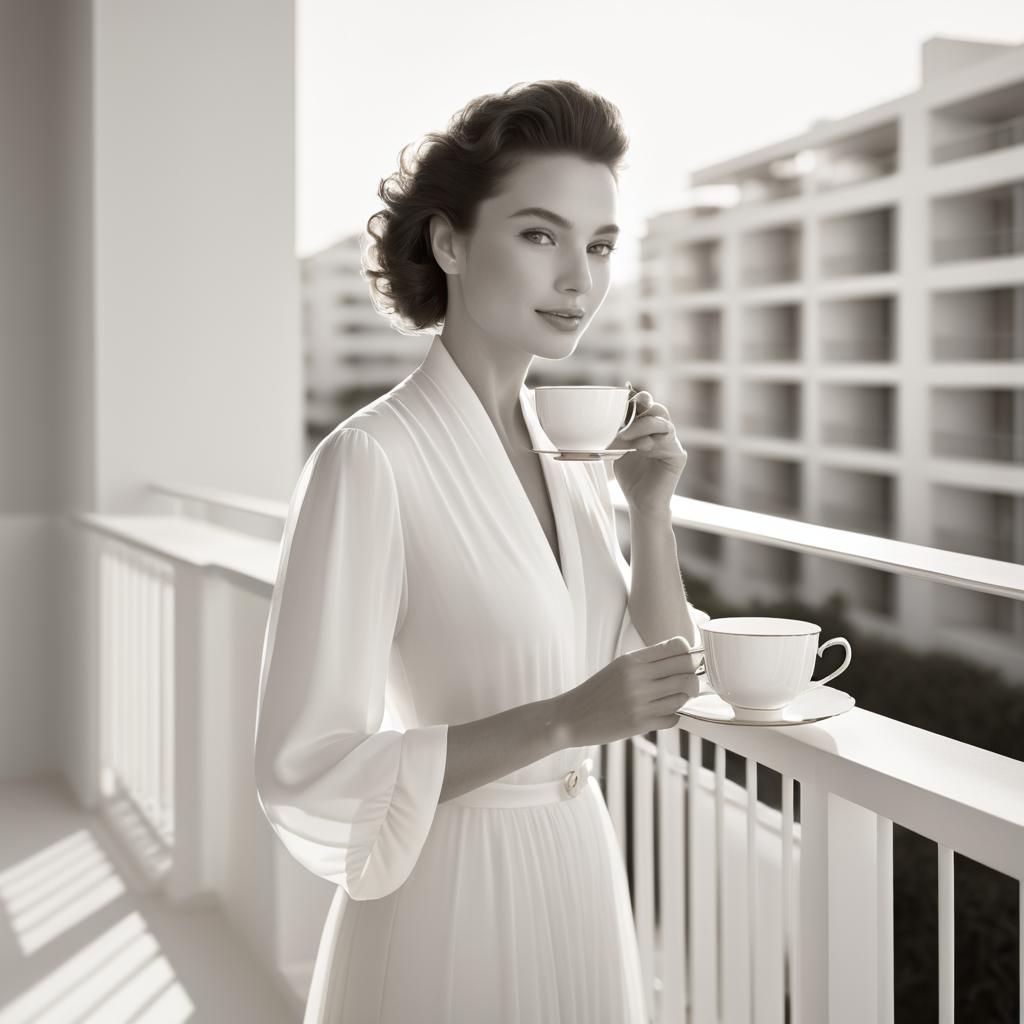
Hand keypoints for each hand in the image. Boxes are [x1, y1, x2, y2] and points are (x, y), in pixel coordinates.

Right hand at [554, 636, 703, 747]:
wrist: (570, 717)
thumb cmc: (596, 692)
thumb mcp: (619, 667)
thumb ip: (647, 661)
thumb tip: (682, 657)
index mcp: (632, 661)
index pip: (677, 648)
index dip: (689, 654)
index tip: (687, 662)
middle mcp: (637, 678)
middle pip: (686, 670)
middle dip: (692, 676)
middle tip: (686, 682)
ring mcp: (640, 702)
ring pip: (683, 695)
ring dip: (683, 698)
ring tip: (672, 698)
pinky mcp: (640, 723)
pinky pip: (673, 717)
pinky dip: (673, 716)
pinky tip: (662, 713)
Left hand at [609, 386, 687, 516]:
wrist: (641, 502)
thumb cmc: (631, 476)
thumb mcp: (619, 449)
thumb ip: (618, 433)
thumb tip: (603, 417)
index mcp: (651, 428)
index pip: (647, 405)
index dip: (636, 400)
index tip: (620, 403)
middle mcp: (664, 432)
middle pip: (658, 409)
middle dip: (641, 407)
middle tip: (623, 417)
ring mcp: (673, 443)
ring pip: (663, 422)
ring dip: (642, 425)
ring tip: (624, 436)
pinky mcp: (678, 456)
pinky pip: (668, 441)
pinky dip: (651, 442)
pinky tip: (640, 448)